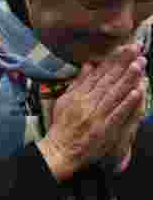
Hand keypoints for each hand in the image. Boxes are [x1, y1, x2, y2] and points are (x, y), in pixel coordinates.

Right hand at [38, 44, 147, 180]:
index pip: (98, 75)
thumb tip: (89, 65)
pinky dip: (128, 103)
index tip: (124, 49)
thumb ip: (78, 83)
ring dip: (128, 79)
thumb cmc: (62, 126)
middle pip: (108, 81)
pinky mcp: (105, 129)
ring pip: (115, 95)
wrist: (61, 150)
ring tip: (140, 65)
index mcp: (78, 96)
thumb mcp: (64, 101)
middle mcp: (87, 104)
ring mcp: (97, 117)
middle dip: (123, 64)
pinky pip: (118, 114)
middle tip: (137, 50)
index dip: (112, 61)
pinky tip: (137, 92)